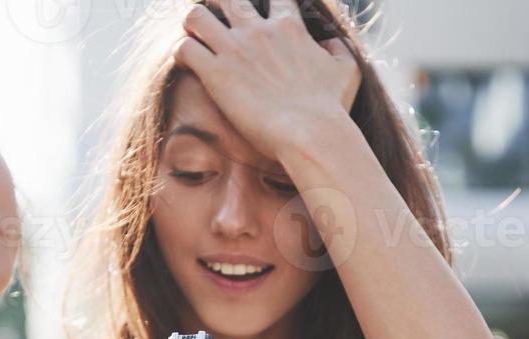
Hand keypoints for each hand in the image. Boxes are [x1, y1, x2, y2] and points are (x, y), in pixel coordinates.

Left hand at [175, 0, 361, 162]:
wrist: (312, 134)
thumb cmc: (332, 109)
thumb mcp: (347, 73)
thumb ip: (339, 51)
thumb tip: (331, 43)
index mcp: (289, 28)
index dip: (266, 4)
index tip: (260, 18)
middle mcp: (258, 31)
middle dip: (221, 8)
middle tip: (220, 28)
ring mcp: (234, 50)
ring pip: (197, 15)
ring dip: (194, 26)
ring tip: (196, 41)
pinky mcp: (216, 73)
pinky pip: (184, 48)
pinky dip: (181, 53)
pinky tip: (187, 64)